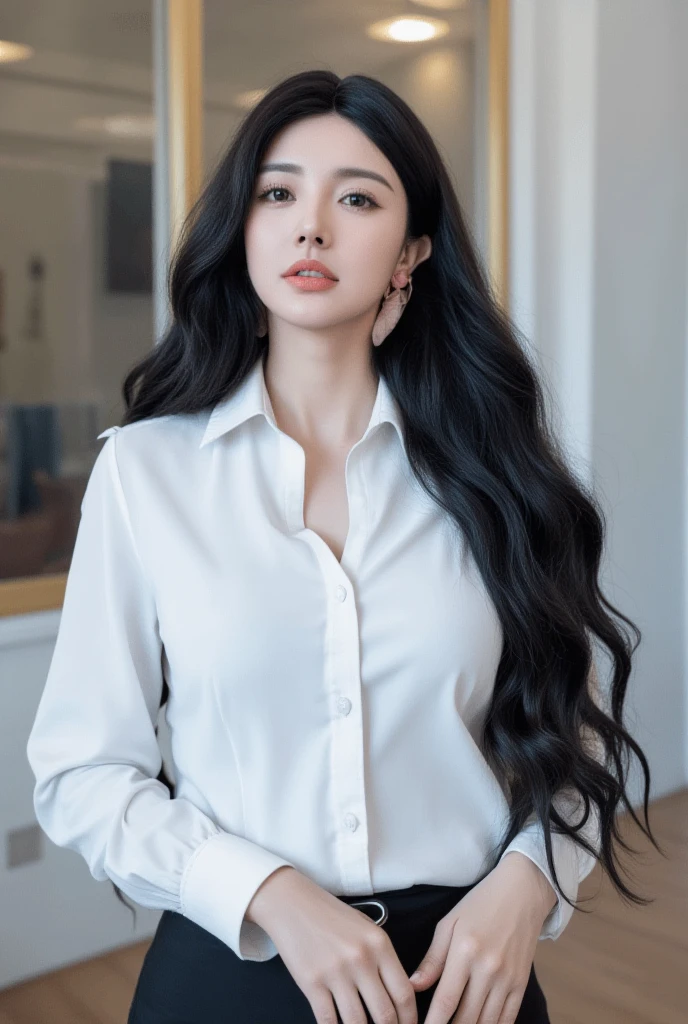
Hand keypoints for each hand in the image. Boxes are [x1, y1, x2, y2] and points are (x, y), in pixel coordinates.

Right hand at [247, 866, 418, 1023]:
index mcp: (379, 944)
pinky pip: (329, 1021)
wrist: (291, 903)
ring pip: (358, 1023)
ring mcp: (335, 973)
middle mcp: (361, 959)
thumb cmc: (330, 915)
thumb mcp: (365, 927)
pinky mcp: (311, 983)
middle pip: (385, 1014)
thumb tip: (395, 995)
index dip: (410, 1018)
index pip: (404, 993)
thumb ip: (382, 957)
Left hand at [408, 853, 556, 1023]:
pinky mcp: (522, 984)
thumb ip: (432, 958)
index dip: (433, 1023)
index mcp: (465, 951)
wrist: (522, 892)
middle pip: (466, 1018)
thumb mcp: (450, 923)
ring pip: (486, 1023)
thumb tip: (413, 986)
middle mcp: (488, 969)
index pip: (446, 1000)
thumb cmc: (480, 904)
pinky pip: (507, 1018)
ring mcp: (508, 979)